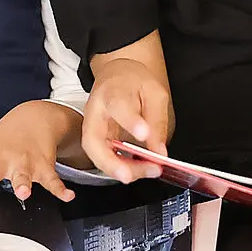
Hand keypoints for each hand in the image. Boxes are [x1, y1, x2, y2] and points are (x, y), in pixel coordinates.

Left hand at [0, 101, 78, 228]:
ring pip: (21, 174)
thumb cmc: (4, 139)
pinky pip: (52, 179)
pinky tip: (67, 196)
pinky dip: (60, 188)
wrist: (34, 116)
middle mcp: (0, 158)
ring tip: (23, 192)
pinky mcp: (43, 165)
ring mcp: (23, 161)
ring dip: (22, 183)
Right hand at [80, 58, 171, 183]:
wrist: (116, 76)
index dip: (131, 122)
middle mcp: (95, 112)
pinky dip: (121, 169)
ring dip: (121, 170)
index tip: (144, 134)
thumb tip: (160, 151)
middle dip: (112, 163)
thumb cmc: (133, 82)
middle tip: (133, 174)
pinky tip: (140, 170)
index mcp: (112, 92)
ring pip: (97, 156)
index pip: (118, 107)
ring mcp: (92, 128)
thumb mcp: (154, 93)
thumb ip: (157, 121)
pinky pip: (104, 160)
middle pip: (93, 142)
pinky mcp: (96, 141)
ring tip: (148, 171)